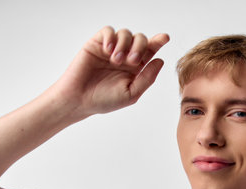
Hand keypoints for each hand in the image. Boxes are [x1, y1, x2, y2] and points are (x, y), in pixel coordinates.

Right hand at [47, 26, 169, 117]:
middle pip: (140, 39)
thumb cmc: (104, 100)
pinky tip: (108, 51)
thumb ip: (147, 78)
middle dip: (140, 46)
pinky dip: (111, 37)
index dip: (158, 42)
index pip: (150, 51)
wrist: (79, 100)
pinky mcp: (96, 44)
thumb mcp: (131, 93)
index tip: (165, 38)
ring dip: (125, 44)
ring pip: (125, 33)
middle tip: (133, 61)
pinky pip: (108, 31)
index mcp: (136, 68)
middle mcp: (125, 56)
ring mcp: (111, 49)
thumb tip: (160, 60)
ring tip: (116, 60)